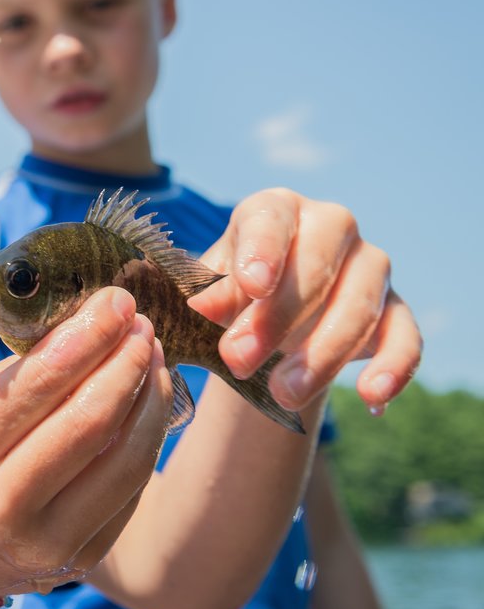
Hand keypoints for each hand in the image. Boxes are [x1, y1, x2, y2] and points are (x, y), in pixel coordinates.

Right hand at [0, 288, 172, 595]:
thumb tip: (89, 326)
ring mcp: (45, 541)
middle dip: (128, 361)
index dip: (90, 334)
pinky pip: (129, 493)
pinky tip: (147, 408)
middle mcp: (3, 503)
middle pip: (92, 419)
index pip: (43, 382)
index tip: (116, 301)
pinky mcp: (78, 561)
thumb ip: (20, 376)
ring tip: (154, 360)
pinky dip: (146, 443)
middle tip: (142, 324)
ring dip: (151, 399)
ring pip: (125, 460)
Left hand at [189, 188, 421, 414]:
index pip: (271, 220)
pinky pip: (406, 338)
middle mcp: (331, 226)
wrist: (273, 317)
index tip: (252, 286)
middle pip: (316, 267)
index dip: (263, 251)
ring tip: (284, 394)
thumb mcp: (215, 290)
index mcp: (278, 209)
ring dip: (322, 356)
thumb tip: (201, 307)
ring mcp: (370, 266)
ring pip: (358, 307)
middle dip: (277, 319)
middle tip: (239, 361)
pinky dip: (393, 368)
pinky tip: (372, 399)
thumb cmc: (235, 292)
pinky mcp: (397, 309)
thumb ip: (211, 295)